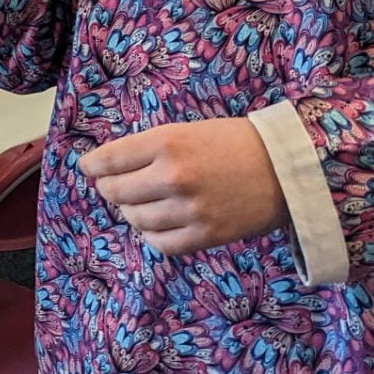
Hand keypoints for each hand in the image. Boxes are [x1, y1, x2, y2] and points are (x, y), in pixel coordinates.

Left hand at [79, 118, 286, 256]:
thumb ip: (149, 149)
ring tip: (138, 204)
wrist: (285, 167)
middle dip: (109, 189)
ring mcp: (189, 209)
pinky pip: (161, 243)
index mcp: (166, 142)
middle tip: (113, 186)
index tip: (88, 168)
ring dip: (130, 212)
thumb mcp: (186, 131)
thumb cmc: (234, 142)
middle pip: (116, 192)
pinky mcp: (205, 235)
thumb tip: (109, 168)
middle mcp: (172, 176)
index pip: (109, 160)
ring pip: (135, 219)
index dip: (92, 166)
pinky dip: (152, 234)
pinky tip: (157, 223)